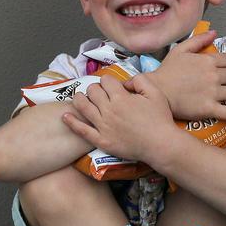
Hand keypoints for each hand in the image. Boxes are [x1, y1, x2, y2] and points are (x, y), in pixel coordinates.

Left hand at [63, 74, 182, 163]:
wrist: (160, 145)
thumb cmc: (160, 118)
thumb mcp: (155, 93)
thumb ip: (140, 80)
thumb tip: (125, 82)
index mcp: (121, 97)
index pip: (106, 80)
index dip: (109, 81)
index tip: (113, 86)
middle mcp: (108, 110)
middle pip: (92, 91)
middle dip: (95, 89)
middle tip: (100, 93)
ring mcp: (103, 126)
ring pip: (83, 106)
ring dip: (79, 99)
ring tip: (79, 97)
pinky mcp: (101, 140)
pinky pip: (82, 130)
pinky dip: (71, 122)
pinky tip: (65, 116)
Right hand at [149, 29, 225, 122]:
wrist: (156, 92)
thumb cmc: (166, 72)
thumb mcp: (179, 50)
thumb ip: (198, 40)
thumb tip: (213, 33)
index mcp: (207, 61)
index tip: (223, 69)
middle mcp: (213, 76)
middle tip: (224, 83)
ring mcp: (212, 93)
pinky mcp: (209, 109)